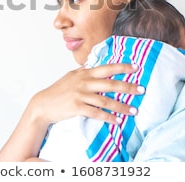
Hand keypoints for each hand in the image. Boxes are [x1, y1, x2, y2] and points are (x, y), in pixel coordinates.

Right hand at [29, 63, 143, 125]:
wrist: (43, 104)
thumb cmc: (58, 91)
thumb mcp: (71, 76)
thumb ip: (83, 71)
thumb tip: (94, 64)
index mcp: (84, 73)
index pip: (106, 68)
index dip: (122, 67)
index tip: (136, 67)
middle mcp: (83, 82)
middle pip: (110, 84)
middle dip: (128, 87)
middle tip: (141, 90)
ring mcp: (80, 94)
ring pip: (106, 100)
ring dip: (121, 106)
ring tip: (134, 111)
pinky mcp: (77, 107)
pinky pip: (96, 113)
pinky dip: (108, 118)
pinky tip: (117, 121)